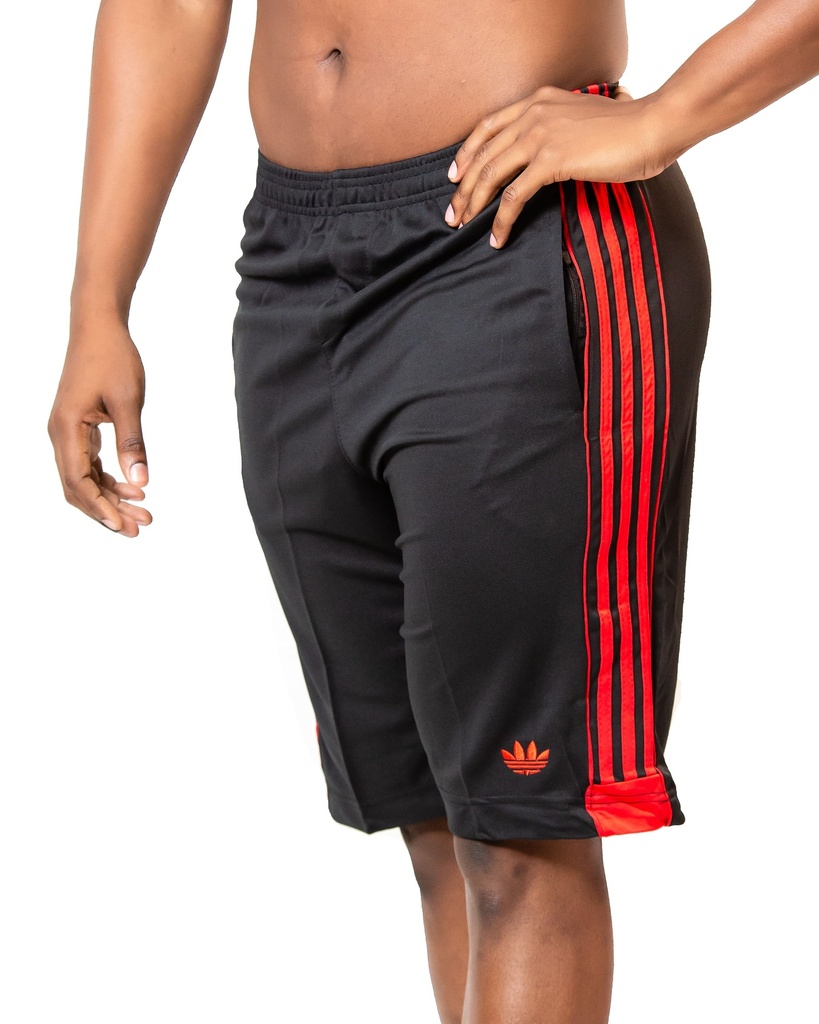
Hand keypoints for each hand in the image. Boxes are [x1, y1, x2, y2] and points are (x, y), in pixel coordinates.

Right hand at [48, 318, 151, 537]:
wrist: (99, 327)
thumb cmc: (112, 358)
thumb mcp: (129, 400)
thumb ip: (133, 442)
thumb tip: (140, 481)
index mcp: (66, 428)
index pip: (78, 480)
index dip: (99, 506)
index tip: (123, 524)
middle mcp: (60, 434)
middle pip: (78, 486)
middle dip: (107, 510)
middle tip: (139, 527)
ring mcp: (67, 432)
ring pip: (84, 478)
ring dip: (110, 497)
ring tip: (142, 513)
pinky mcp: (78, 428)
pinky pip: (89, 464)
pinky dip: (109, 480)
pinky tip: (133, 489)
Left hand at [444, 83, 670, 247]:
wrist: (653, 126)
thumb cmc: (627, 129)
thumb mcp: (581, 121)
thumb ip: (557, 132)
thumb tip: (544, 158)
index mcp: (539, 100)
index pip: (488, 126)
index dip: (466, 153)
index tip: (454, 176)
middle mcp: (533, 113)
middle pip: (483, 154)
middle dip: (463, 188)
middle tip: (453, 213)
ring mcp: (540, 135)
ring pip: (491, 174)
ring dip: (474, 204)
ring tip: (464, 227)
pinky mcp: (550, 160)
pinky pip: (513, 195)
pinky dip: (501, 220)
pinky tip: (498, 237)